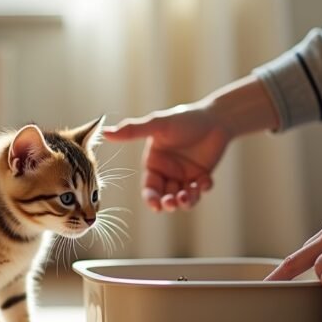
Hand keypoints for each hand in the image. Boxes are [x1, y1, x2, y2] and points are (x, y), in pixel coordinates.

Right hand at [103, 104, 230, 211]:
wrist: (215, 116)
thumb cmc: (184, 119)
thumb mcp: (157, 125)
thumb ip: (133, 131)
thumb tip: (105, 132)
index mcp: (154, 163)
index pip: (149, 188)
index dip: (151, 199)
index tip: (156, 205)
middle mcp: (168, 172)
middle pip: (165, 197)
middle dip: (168, 203)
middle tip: (174, 201)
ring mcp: (186, 175)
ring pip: (183, 198)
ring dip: (186, 201)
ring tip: (190, 193)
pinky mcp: (202, 175)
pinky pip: (201, 190)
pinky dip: (202, 189)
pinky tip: (205, 181)